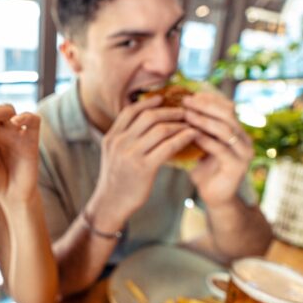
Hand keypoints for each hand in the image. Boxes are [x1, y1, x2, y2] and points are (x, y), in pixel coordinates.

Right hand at [87, 95, 197, 228]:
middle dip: (168, 111)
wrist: (110, 204)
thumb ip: (123, 139)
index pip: (130, 111)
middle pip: (148, 117)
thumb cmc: (116, 180)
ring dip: (179, 124)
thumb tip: (140, 124)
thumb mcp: (112, 155)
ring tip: (190, 123)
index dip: (147, 102)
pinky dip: (182, 138)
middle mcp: (119, 143)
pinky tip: (192, 136)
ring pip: (160, 129)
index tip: (162, 98)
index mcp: (111, 137)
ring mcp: (131, 155)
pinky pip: (168, 147)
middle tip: (183, 111)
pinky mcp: (144, 168)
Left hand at [183, 92, 253, 206]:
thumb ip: (196, 129)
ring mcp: (244, 153)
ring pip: (225, 130)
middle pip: (228, 114)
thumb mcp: (200, 145)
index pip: (227, 107)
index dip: (209, 99)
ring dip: (204, 120)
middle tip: (186, 101)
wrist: (214, 197)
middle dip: (206, 106)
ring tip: (186, 115)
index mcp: (237, 131)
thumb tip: (177, 107)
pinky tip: (191, 135)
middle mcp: (244, 139)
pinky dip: (206, 140)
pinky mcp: (238, 167)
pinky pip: (221, 149)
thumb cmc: (204, 169)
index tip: (189, 95)